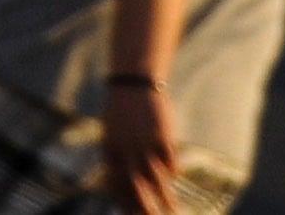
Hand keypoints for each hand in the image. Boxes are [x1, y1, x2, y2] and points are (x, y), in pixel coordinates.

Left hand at [100, 81, 179, 213]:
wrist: (133, 83)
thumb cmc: (122, 111)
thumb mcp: (111, 133)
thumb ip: (117, 156)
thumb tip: (127, 180)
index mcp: (110, 150)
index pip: (116, 185)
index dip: (125, 203)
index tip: (133, 214)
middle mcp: (126, 150)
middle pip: (135, 187)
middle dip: (144, 208)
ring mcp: (144, 144)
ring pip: (156, 180)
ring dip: (165, 199)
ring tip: (173, 212)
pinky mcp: (162, 137)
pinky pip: (170, 163)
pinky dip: (173, 171)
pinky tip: (174, 172)